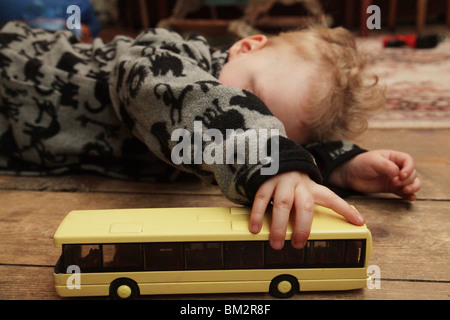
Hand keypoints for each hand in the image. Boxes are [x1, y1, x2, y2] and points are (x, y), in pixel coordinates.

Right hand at [250, 171, 364, 249]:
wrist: (274, 160)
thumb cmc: (293, 184)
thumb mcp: (307, 190)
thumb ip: (318, 205)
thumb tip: (345, 222)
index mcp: (312, 188)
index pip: (332, 198)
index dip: (346, 210)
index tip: (358, 223)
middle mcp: (299, 185)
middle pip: (305, 207)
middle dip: (302, 228)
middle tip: (297, 244)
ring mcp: (282, 183)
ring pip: (283, 205)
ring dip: (280, 226)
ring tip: (277, 243)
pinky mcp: (265, 182)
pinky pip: (261, 199)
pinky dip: (257, 215)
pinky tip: (256, 228)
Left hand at [329, 150, 420, 200]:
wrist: (351, 174)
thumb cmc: (361, 164)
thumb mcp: (374, 162)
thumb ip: (388, 167)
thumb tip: (399, 176)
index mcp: (394, 157)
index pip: (409, 161)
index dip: (409, 168)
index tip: (401, 175)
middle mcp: (397, 168)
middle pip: (412, 173)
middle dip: (408, 180)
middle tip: (396, 184)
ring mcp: (395, 178)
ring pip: (411, 183)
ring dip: (413, 187)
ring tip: (406, 191)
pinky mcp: (391, 188)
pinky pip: (404, 192)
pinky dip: (409, 195)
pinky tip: (410, 198)